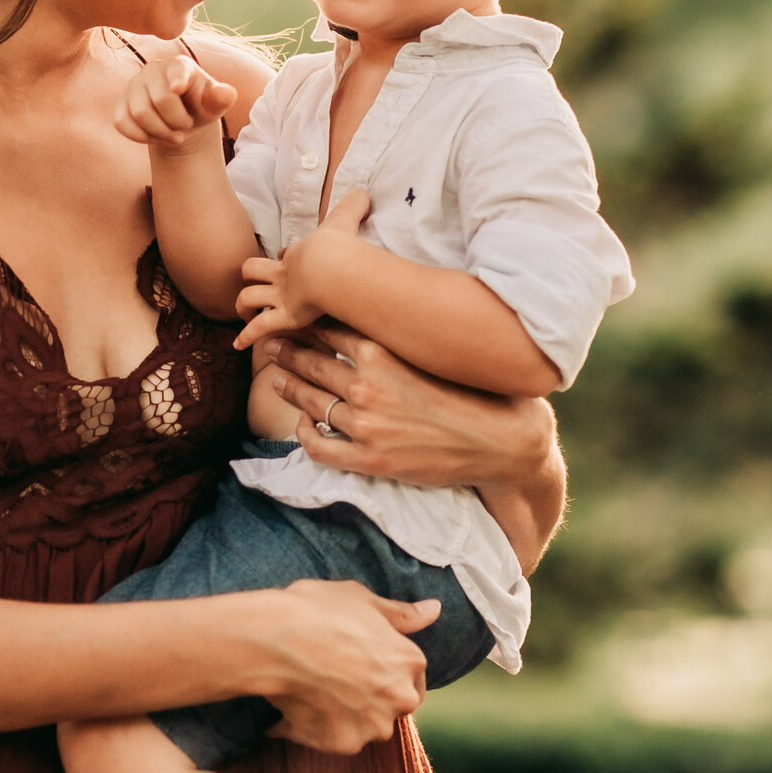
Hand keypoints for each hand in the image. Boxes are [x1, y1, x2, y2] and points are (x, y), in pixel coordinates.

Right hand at [114, 43, 235, 150]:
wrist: (182, 121)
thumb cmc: (201, 107)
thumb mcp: (215, 104)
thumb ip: (221, 98)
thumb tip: (227, 94)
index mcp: (179, 65)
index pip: (176, 71)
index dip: (176, 79)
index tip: (178, 88)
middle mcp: (152, 70)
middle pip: (160, 100)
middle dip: (176, 122)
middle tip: (186, 126)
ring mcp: (133, 87)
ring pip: (140, 114)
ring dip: (160, 133)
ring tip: (175, 136)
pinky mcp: (121, 105)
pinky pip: (122, 123)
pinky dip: (141, 137)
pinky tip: (155, 137)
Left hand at [233, 188, 369, 350]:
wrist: (331, 266)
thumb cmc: (338, 245)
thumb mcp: (345, 219)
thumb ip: (355, 205)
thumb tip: (364, 191)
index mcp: (296, 255)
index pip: (282, 255)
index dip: (282, 258)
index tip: (285, 261)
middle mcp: (283, 275)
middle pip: (253, 270)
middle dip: (252, 276)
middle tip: (256, 285)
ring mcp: (280, 296)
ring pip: (249, 298)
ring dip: (244, 307)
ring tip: (246, 316)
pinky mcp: (284, 317)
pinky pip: (259, 328)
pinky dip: (247, 337)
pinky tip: (239, 345)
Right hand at [249, 578, 437, 753]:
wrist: (273, 640)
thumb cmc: (315, 612)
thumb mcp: (361, 600)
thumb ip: (401, 613)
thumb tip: (435, 609)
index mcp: (410, 661)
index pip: (411, 677)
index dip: (383, 672)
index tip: (358, 666)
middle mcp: (400, 698)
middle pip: (391, 706)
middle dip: (368, 698)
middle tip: (334, 679)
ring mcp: (374, 725)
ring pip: (363, 727)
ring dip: (341, 716)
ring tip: (309, 692)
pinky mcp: (343, 744)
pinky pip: (329, 740)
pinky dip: (311, 729)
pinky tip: (289, 708)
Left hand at [261, 321, 559, 497]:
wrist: (501, 441)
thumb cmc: (474, 392)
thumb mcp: (431, 352)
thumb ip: (397, 337)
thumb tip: (375, 312)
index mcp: (382, 354)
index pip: (328, 332)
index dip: (304, 323)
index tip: (291, 317)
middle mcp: (367, 387)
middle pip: (311, 364)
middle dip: (287, 351)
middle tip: (270, 343)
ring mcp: (366, 426)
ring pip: (311, 401)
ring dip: (290, 386)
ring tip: (278, 377)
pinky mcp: (370, 460)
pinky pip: (320, 446)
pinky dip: (305, 434)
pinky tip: (302, 425)